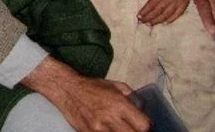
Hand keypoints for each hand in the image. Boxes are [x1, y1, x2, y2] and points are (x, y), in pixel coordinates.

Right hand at [22, 57, 149, 131]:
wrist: (67, 89)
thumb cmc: (92, 87)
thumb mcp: (116, 86)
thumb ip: (133, 97)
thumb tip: (144, 109)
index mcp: (119, 104)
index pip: (144, 126)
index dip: (147, 128)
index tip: (145, 126)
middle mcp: (110, 117)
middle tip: (133, 128)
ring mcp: (98, 128)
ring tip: (120, 128)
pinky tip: (109, 130)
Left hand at [136, 0, 204, 24]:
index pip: (151, 5)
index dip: (144, 12)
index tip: (138, 16)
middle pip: (157, 12)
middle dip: (148, 18)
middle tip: (142, 22)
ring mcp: (177, 2)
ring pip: (166, 15)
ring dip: (157, 20)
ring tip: (150, 24)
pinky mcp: (184, 4)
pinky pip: (177, 14)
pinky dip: (171, 19)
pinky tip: (165, 22)